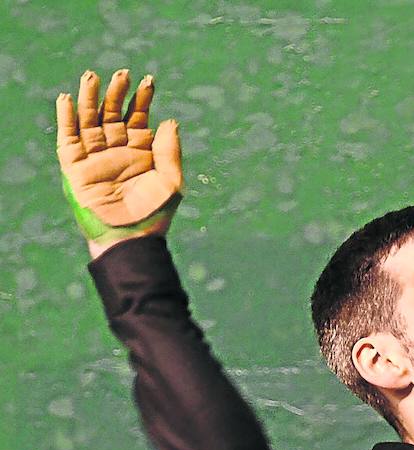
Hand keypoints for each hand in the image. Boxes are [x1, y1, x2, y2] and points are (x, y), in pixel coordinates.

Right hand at [56, 69, 182, 258]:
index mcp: (141, 152)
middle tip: (122, 73)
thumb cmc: (154, 214)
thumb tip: (169, 120)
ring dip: (91, 98)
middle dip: (117, 93)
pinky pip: (68, 137)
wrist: (131, 237)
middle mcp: (117, 150)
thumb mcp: (171, 182)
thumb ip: (170, 152)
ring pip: (90, 119)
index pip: (139, 117)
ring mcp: (95, 156)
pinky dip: (66, 118)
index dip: (142, 99)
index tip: (148, 81)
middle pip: (114, 113)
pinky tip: (66, 99)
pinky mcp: (76, 165)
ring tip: (92, 77)